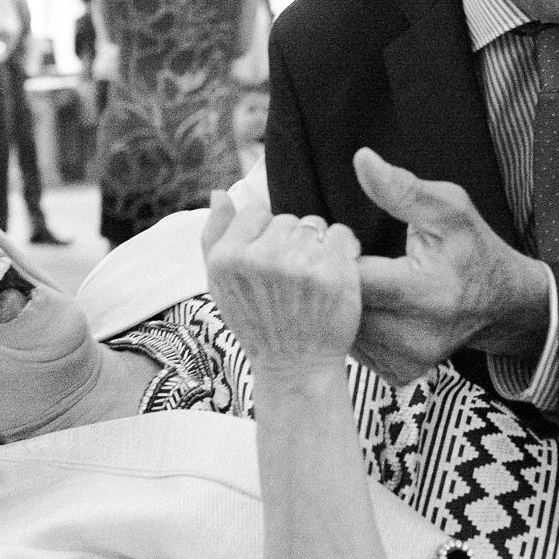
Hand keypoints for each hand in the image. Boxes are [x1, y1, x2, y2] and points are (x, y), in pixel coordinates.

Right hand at [201, 191, 361, 377]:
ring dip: (318, 246)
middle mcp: (261, 258)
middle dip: (293, 243)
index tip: (270, 266)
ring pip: (316, 226)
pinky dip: (344, 250)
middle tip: (291, 280)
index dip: (265, 237)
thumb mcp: (219, 284)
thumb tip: (220, 191)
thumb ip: (214, 235)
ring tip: (311, 281)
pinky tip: (334, 276)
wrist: (295, 367)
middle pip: (287, 220)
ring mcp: (299, 265)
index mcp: (228, 259)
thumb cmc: (256, 322)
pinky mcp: (334, 273)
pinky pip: (342, 235)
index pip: (255, 213)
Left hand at [349, 147, 549, 385]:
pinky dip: (354, 323)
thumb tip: (362, 161)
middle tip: (349, 259)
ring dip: (342, 303)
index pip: (351, 278)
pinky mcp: (396, 373)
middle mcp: (414, 336)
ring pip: (342, 328)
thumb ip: (403, 189)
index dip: (336, 256)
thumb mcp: (449, 209)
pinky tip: (370, 304)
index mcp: (425, 293)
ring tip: (361, 280)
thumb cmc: (473, 251)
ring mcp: (404, 360)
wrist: (502, 304)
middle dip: (335, 280)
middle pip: (340, 307)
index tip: (344, 242)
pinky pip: (354, 345)